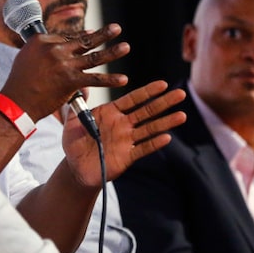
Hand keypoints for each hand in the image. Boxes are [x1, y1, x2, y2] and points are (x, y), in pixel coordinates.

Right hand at [0, 23, 129, 120]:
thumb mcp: (27, 56)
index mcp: (42, 40)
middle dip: (103, 34)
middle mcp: (55, 49)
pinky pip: (95, 79)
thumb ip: (44, 49)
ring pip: (94, 56)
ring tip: (125, 46)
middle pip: (84, 41)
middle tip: (117, 28)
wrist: (16, 101)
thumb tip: (62, 46)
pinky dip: (110, 80)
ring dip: (112, 52)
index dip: (83, 36)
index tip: (93, 34)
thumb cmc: (19, 81)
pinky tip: (123, 78)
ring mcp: (64, 64)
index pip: (68, 37)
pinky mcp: (71, 81)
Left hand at [62, 80, 185, 186]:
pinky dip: (154, 143)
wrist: (75, 168)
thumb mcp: (71, 121)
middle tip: (181, 93)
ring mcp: (126, 140)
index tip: (162, 84)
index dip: (147, 92)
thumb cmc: (73, 142)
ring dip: (165, 122)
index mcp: (111, 113)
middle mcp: (122, 124)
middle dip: (163, 103)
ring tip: (182, 115)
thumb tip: (83, 87)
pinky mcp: (127, 156)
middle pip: (147, 111)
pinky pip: (142, 148)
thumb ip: (77, 105)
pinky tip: (166, 138)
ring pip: (149, 129)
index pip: (133, 99)